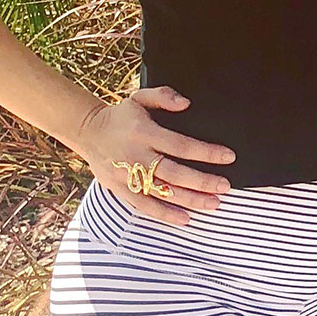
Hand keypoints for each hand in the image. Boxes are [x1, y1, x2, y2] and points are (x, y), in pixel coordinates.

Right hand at [74, 87, 234, 226]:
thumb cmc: (122, 116)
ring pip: (163, 192)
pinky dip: (165, 214)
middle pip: (174, 173)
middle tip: (225, 186)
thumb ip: (163, 96)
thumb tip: (186, 104)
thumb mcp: (139, 97)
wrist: (88, 132)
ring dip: (190, 200)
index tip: (229, 157)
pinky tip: (186, 219)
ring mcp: (127, 175)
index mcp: (143, 132)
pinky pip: (144, 205)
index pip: (180, 145)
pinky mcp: (120, 189)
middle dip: (202, 181)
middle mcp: (135, 155)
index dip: (205, 152)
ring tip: (214, 203)